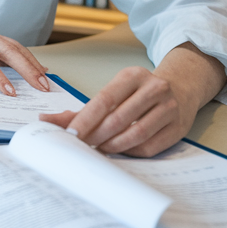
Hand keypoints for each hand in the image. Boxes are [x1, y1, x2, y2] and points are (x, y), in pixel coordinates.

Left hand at [38, 42, 226, 156]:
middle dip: (96, 136)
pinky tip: (119, 152)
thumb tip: (45, 121)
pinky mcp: (178, 126)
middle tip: (81, 147)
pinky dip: (130, 152)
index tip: (69, 136)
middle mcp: (154, 88)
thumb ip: (81, 109)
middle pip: (118, 119)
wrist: (180, 88)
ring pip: (135, 134)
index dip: (85, 120)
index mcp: (133, 75)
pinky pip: (149, 146)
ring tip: (98, 150)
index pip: (104, 99)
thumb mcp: (113, 92)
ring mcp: (169, 107)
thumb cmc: (137, 93)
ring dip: (112, 146)